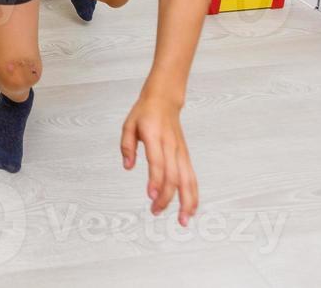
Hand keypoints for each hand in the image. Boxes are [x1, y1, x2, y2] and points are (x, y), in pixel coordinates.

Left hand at [120, 92, 197, 224]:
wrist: (164, 100)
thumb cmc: (145, 113)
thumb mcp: (128, 124)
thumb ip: (127, 146)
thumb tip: (127, 166)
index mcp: (155, 137)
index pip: (157, 162)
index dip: (155, 180)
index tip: (151, 196)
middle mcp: (171, 146)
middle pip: (173, 175)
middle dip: (167, 197)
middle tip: (156, 211)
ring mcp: (181, 152)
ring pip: (187, 179)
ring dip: (186, 201)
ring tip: (183, 220)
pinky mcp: (185, 156)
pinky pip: (192, 177)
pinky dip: (193, 193)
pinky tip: (191, 208)